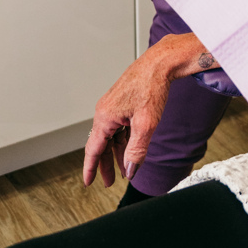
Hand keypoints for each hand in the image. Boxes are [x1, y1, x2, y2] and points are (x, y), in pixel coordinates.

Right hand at [82, 35, 216, 187]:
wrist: (160, 64)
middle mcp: (105, 112)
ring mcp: (113, 107)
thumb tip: (130, 169)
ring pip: (112, 137)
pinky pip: (119, 128)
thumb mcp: (146, 124)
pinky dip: (124, 141)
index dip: (91, 168)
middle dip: (106, 164)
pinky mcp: (121, 104)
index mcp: (105, 117)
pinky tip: (131, 150)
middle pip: (102, 145)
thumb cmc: (151, 87)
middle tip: (110, 182)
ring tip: (125, 170)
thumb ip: (137, 150)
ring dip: (117, 153)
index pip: (93, 150)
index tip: (88, 182)